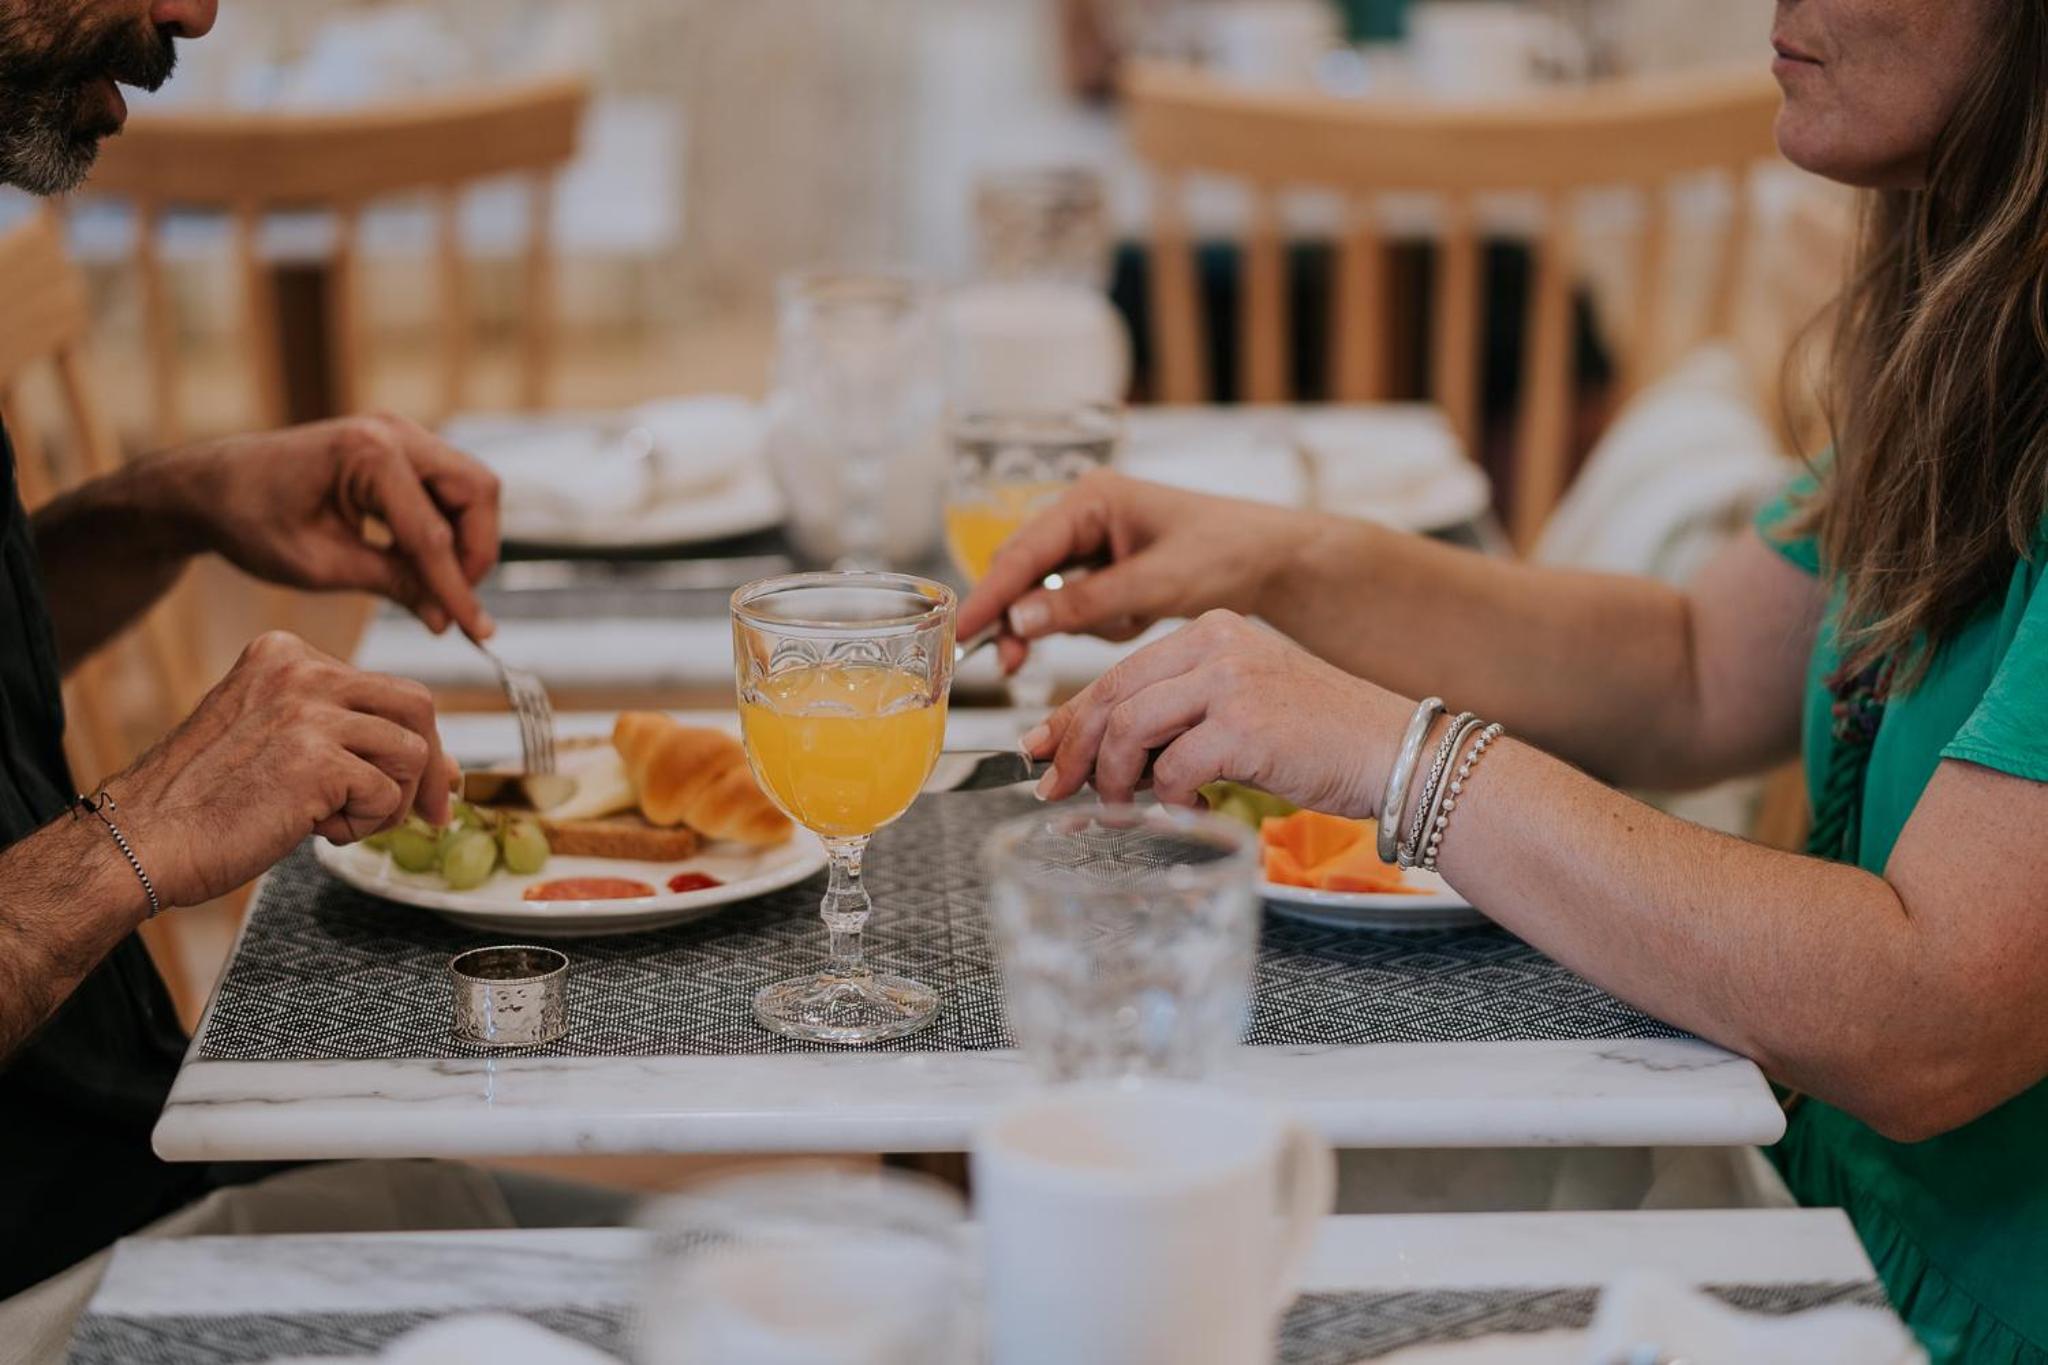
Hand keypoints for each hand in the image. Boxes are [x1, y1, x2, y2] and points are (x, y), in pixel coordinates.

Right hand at [109, 632, 454, 909]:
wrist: (144, 839)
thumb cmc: (206, 802)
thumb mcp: (279, 741)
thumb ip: (347, 735)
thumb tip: (441, 762)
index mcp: (285, 656)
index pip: (387, 688)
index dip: (415, 740)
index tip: (424, 784)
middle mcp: (300, 670)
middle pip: (417, 705)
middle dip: (432, 766)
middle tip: (429, 814)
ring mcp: (309, 710)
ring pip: (413, 752)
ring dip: (390, 803)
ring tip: (338, 821)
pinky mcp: (317, 759)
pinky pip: (386, 795)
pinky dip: (363, 826)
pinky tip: (314, 830)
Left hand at [165, 414, 500, 638]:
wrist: (210, 487)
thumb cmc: (249, 520)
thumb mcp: (317, 564)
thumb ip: (390, 584)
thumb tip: (446, 619)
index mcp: (366, 454)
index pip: (433, 533)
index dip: (457, 589)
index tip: (478, 634)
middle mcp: (392, 432)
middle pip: (477, 491)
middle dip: (475, 551)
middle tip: (451, 600)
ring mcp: (398, 433)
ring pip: (471, 487)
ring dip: (465, 538)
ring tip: (431, 583)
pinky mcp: (398, 447)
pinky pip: (447, 486)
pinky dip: (446, 525)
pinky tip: (418, 560)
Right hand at [957, 470, 1303, 672]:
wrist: (1273, 560)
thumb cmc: (1225, 553)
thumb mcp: (1156, 583)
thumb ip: (1086, 602)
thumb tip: (1020, 622)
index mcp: (1091, 500)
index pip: (1023, 552)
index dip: (989, 596)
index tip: (960, 630)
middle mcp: (1083, 515)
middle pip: (1024, 573)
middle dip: (1024, 620)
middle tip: (1012, 665)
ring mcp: (1092, 542)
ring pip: (1048, 595)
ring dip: (1077, 623)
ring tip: (1130, 621)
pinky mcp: (1104, 569)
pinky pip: (1077, 606)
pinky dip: (1100, 623)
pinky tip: (1139, 616)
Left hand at [1026, 609, 1408, 814]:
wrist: (1396, 752)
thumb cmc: (1319, 738)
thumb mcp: (1239, 707)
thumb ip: (1175, 717)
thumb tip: (1097, 755)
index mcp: (1209, 631)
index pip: (1119, 673)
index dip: (1071, 716)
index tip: (1041, 751)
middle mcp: (1215, 643)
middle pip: (1111, 696)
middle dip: (1073, 750)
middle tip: (1055, 791)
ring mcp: (1230, 681)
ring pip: (1129, 730)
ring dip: (1113, 781)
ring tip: (1122, 810)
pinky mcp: (1244, 725)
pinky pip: (1172, 769)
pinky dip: (1168, 800)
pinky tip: (1192, 809)